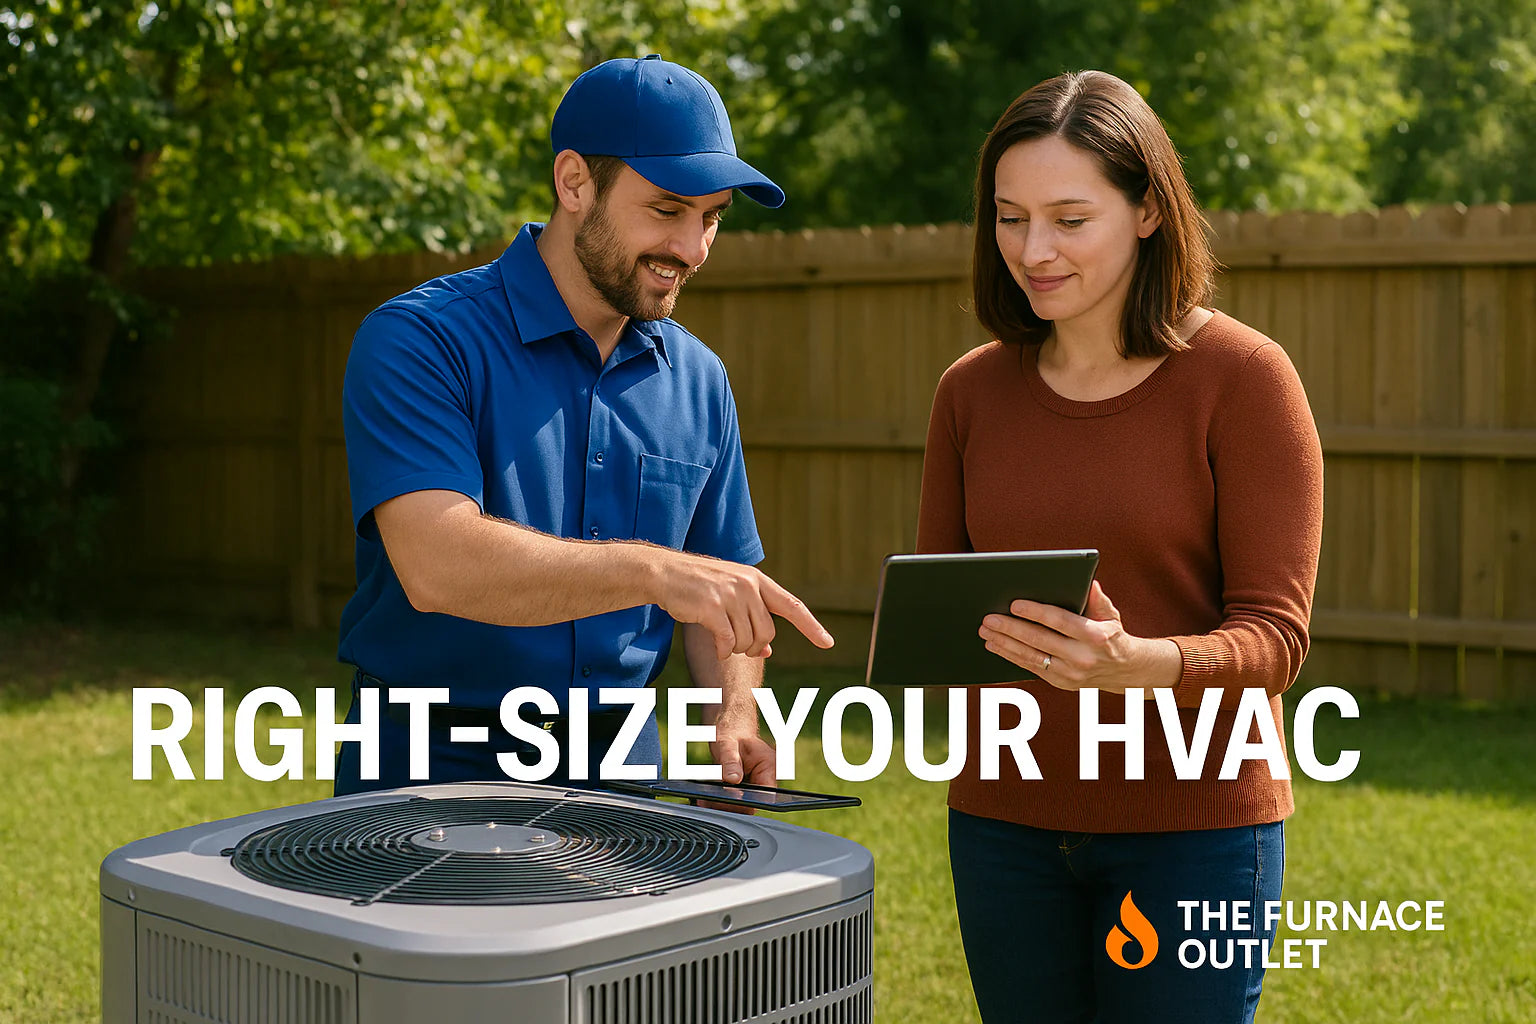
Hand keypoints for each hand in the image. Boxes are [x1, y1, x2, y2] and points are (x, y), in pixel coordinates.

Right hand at [657, 551, 834, 659]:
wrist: (665, 573)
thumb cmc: (698, 587)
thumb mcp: (730, 596)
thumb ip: (752, 617)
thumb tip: (768, 650)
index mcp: (757, 580)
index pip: (792, 606)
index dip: (811, 626)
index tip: (828, 643)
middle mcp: (748, 585)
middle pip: (767, 633)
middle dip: (754, 647)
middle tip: (737, 646)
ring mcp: (730, 595)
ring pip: (748, 641)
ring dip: (736, 649)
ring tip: (721, 639)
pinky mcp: (712, 607)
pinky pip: (728, 643)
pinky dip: (724, 651)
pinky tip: (717, 648)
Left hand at [698, 725, 776, 814]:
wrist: (728, 727)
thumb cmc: (732, 730)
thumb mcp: (728, 744)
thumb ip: (730, 761)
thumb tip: (733, 779)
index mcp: (768, 767)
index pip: (765, 794)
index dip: (749, 801)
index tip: (730, 799)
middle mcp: (763, 778)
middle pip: (751, 802)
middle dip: (731, 804)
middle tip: (711, 801)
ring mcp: (752, 784)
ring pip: (741, 803)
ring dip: (723, 803)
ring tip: (705, 800)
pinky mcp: (740, 787)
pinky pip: (732, 798)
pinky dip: (719, 799)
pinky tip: (705, 797)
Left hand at [977, 580, 1179, 693]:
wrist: (1125, 671)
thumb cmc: (1112, 635)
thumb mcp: (1111, 615)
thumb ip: (1098, 598)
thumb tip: (1089, 582)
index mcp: (1094, 635)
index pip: (1059, 621)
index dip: (1035, 612)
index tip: (1014, 604)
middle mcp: (1081, 657)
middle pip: (1039, 640)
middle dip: (1010, 628)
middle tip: (989, 618)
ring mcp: (1070, 673)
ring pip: (1031, 657)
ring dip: (1004, 644)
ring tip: (986, 632)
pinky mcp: (1061, 683)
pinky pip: (1031, 668)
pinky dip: (1011, 656)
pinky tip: (996, 645)